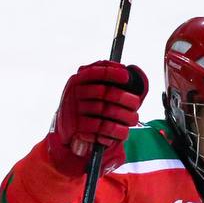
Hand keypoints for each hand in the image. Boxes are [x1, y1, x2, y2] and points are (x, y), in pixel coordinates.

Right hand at [45, 61, 147, 175]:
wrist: (67, 130)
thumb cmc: (86, 108)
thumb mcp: (90, 92)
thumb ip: (107, 82)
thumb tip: (135, 71)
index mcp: (77, 81)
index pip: (95, 72)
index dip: (112, 72)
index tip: (127, 76)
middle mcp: (73, 93)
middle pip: (104, 92)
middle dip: (124, 97)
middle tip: (136, 103)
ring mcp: (73, 110)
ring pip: (105, 111)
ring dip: (124, 116)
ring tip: (133, 119)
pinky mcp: (75, 127)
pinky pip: (100, 128)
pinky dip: (115, 130)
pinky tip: (123, 131)